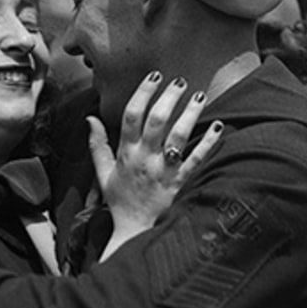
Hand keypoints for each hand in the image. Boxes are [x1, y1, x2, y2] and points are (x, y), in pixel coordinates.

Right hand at [89, 72, 223, 258]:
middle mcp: (145, 159)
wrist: (134, 231)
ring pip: (178, 136)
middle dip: (169, 97)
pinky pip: (197, 160)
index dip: (144, 92)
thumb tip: (90, 118)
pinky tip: (217, 126)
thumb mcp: (102, 173)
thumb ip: (97, 145)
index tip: (155, 76)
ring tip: (200, 95)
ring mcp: (164, 171)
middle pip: (157, 120)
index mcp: (126, 154)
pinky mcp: (181, 183)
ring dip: (190, 113)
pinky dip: (208, 142)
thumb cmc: (120, 201)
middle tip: (180, 81)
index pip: (132, 115)